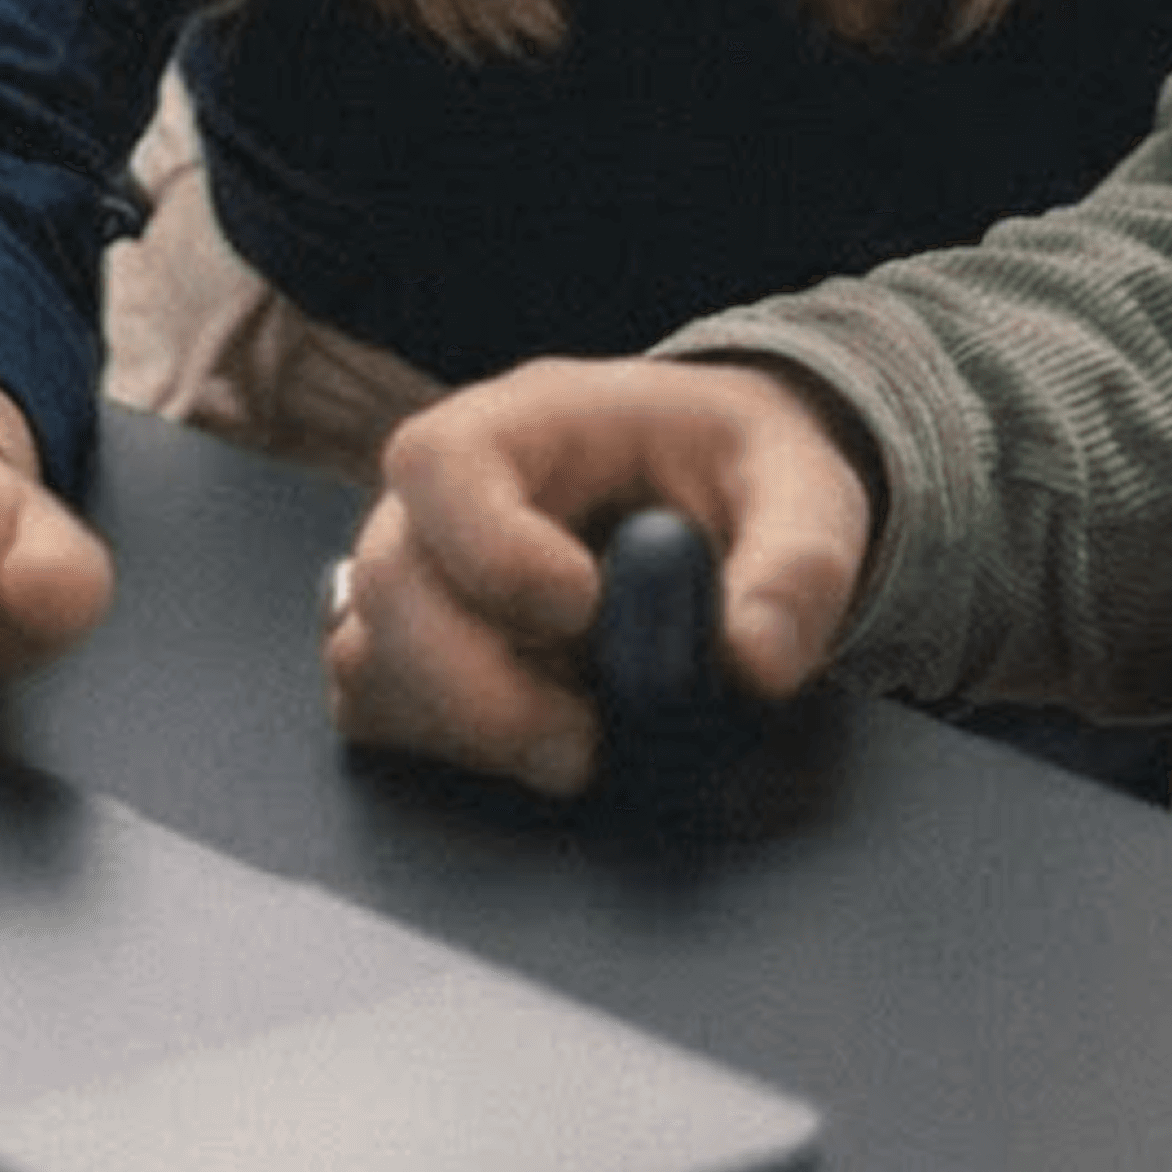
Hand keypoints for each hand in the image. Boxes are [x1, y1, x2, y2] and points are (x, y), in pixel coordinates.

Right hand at [323, 355, 874, 793]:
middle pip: (386, 578)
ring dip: (458, 727)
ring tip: (578, 747)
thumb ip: (796, 568)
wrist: (724, 496)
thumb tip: (754, 664)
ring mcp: (422, 575)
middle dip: (470, 683)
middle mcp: (446, 496)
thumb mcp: (805, 493)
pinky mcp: (418, 653)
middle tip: (581, 746)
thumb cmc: (746, 472)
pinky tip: (538, 743)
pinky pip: (377, 708)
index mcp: (527, 421)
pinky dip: (445, 749)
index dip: (489, 548)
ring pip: (367, 656)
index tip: (580, 611)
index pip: (442, 462)